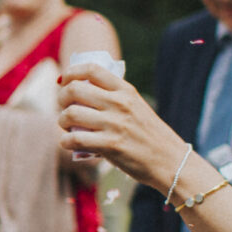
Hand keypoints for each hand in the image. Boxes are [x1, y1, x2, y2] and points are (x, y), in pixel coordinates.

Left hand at [57, 61, 184, 178]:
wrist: (170, 161)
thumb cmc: (149, 136)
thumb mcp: (136, 107)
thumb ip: (114, 98)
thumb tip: (79, 92)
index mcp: (126, 90)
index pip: (91, 69)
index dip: (71, 73)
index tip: (64, 82)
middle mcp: (120, 103)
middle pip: (74, 89)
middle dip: (61, 99)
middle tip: (64, 109)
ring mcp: (115, 124)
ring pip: (70, 114)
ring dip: (61, 121)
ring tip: (67, 128)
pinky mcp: (111, 145)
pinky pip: (74, 139)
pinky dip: (65, 142)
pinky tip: (68, 144)